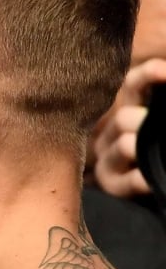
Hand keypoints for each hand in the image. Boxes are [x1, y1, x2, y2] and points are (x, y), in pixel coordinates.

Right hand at [92, 58, 165, 197]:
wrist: (143, 193)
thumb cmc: (153, 148)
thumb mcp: (152, 124)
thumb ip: (157, 105)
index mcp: (126, 111)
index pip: (132, 85)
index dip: (148, 75)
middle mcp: (111, 132)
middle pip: (123, 117)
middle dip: (146, 121)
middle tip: (161, 127)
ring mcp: (108, 159)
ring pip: (123, 145)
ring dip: (143, 148)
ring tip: (158, 153)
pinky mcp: (111, 185)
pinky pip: (127, 180)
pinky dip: (142, 179)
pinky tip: (152, 180)